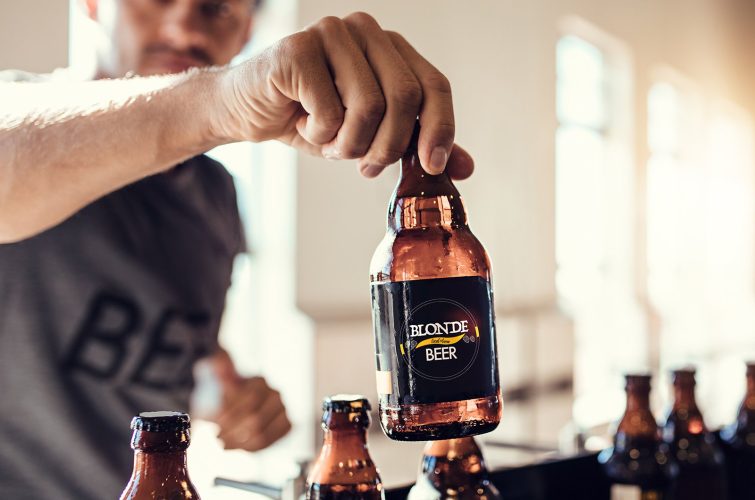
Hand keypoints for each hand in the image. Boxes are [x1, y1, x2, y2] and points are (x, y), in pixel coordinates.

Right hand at [212, 12, 473, 179]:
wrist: (249, 111)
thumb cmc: (313, 119)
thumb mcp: (371, 136)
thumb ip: (415, 144)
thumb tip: (463, 168)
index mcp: (390, 47)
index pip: (434, 84)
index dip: (441, 128)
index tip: (433, 166)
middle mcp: (366, 31)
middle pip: (406, 96)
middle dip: (388, 146)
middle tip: (367, 166)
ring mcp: (332, 33)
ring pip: (369, 106)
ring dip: (349, 144)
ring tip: (331, 143)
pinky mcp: (299, 49)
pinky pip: (330, 111)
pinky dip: (319, 135)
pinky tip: (304, 123)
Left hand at [214, 375, 290, 450]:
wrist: (245, 405)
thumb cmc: (231, 395)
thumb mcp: (223, 383)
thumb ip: (221, 373)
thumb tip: (219, 365)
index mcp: (261, 382)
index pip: (250, 399)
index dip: (232, 413)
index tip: (215, 422)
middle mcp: (276, 396)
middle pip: (256, 419)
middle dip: (234, 431)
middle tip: (218, 437)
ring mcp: (284, 412)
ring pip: (262, 434)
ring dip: (239, 442)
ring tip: (224, 444)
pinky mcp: (287, 426)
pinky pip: (268, 442)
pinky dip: (250, 447)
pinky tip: (236, 446)